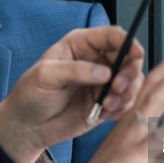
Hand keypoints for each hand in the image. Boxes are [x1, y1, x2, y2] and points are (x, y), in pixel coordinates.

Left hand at [0, 26, 144, 162]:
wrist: (27, 126)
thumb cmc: (30, 94)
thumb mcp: (46, 76)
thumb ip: (76, 71)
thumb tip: (104, 72)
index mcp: (81, 45)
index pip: (112, 36)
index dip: (127, 42)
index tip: (136, 54)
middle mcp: (96, 61)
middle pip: (128, 59)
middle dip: (129, 73)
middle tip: (118, 87)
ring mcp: (103, 83)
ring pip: (132, 82)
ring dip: (126, 93)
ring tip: (107, 104)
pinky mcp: (106, 103)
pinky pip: (126, 103)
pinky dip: (121, 109)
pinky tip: (104, 112)